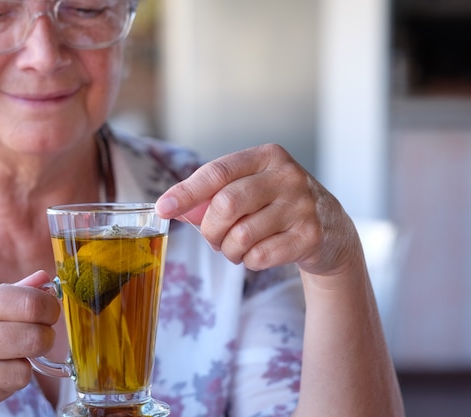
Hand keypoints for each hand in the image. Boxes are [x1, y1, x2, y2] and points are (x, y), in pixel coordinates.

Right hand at [0, 270, 59, 413]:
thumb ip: (5, 291)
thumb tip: (45, 282)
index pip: (28, 305)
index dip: (49, 307)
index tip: (49, 308)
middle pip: (34, 339)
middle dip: (45, 334)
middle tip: (37, 330)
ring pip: (25, 371)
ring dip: (26, 360)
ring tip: (10, 350)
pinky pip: (6, 390)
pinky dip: (7, 378)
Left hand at [155, 144, 362, 277]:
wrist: (331, 231)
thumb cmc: (277, 207)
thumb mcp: (250, 190)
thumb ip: (213, 196)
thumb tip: (174, 208)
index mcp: (267, 156)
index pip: (217, 172)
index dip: (186, 192)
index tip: (163, 208)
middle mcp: (287, 176)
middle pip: (226, 204)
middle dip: (210, 229)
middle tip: (213, 238)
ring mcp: (302, 206)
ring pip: (241, 235)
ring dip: (229, 250)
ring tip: (237, 248)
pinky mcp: (310, 236)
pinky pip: (260, 256)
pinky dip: (249, 261)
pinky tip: (258, 254)